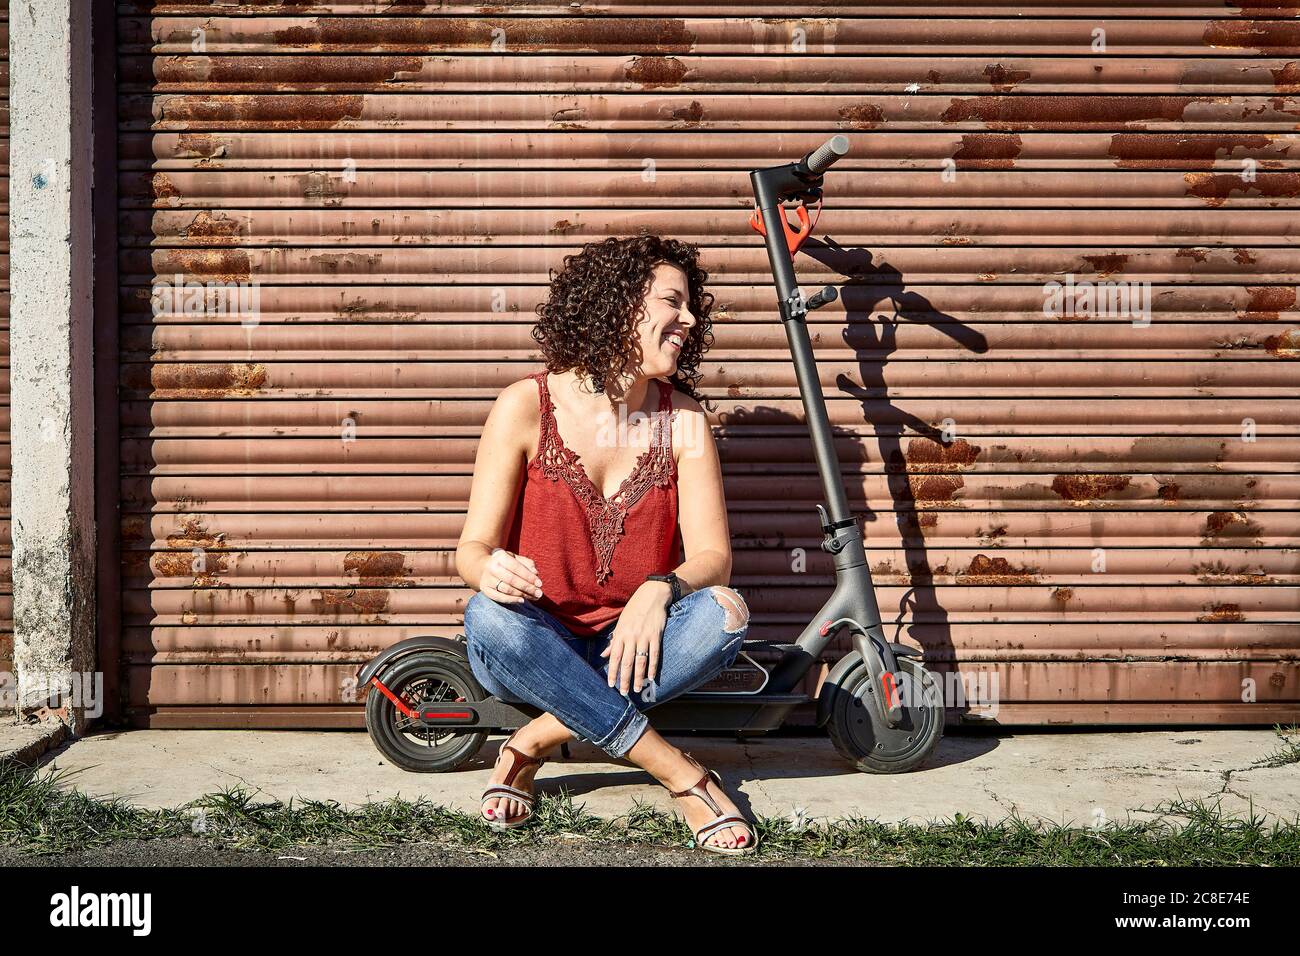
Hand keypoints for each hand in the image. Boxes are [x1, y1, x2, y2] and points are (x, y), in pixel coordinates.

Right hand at [479, 548, 542, 604]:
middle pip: (512, 580)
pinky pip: (498, 597)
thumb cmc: (505, 562)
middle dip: (527, 587)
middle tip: (539, 593)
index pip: (516, 567)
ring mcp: (487, 579)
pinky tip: (522, 601)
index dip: (529, 576)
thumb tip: (535, 573)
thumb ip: (527, 563)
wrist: (484, 566)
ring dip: (522, 595)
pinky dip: (511, 600)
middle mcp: (492, 567)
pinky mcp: (485, 589)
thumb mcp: (515, 558)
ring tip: (534, 597)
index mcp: (500, 556)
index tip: (540, 584)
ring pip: (507, 589)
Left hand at [601, 581, 670, 695]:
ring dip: (638, 677)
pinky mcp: (656, 635)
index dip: (612, 671)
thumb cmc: (634, 610)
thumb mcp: (621, 623)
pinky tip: (652, 677)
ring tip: (636, 688)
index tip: (611, 684)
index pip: (614, 657)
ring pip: (640, 661)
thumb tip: (604, 655)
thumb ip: (614, 640)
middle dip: (624, 679)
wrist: (651, 595)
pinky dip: (653, 667)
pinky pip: (654, 654)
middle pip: (626, 662)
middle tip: (624, 693)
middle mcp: (631, 636)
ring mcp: (644, 636)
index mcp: (620, 634)